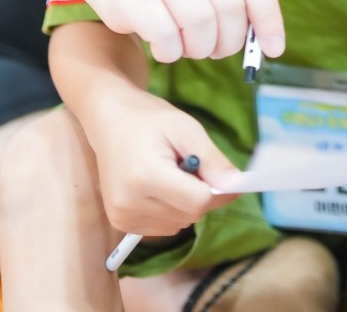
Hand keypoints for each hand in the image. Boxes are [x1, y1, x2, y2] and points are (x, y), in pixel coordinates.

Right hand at [74, 0, 284, 62]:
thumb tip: (268, 44)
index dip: (269, 17)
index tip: (274, 48)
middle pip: (229, 5)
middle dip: (231, 40)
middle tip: (221, 50)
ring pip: (200, 22)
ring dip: (202, 48)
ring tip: (194, 46)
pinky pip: (166, 36)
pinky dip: (172, 52)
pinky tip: (167, 46)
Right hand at [88, 92, 238, 236]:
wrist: (109, 121)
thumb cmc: (150, 119)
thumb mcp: (186, 129)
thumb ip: (212, 160)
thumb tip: (237, 185)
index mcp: (146, 176)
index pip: (198, 202)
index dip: (218, 191)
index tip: (223, 176)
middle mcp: (130, 203)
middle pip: (190, 215)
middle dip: (200, 194)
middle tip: (190, 165)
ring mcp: (122, 217)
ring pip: (179, 224)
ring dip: (185, 204)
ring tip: (170, 173)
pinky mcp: (119, 223)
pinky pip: (163, 227)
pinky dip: (171, 211)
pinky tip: (159, 187)